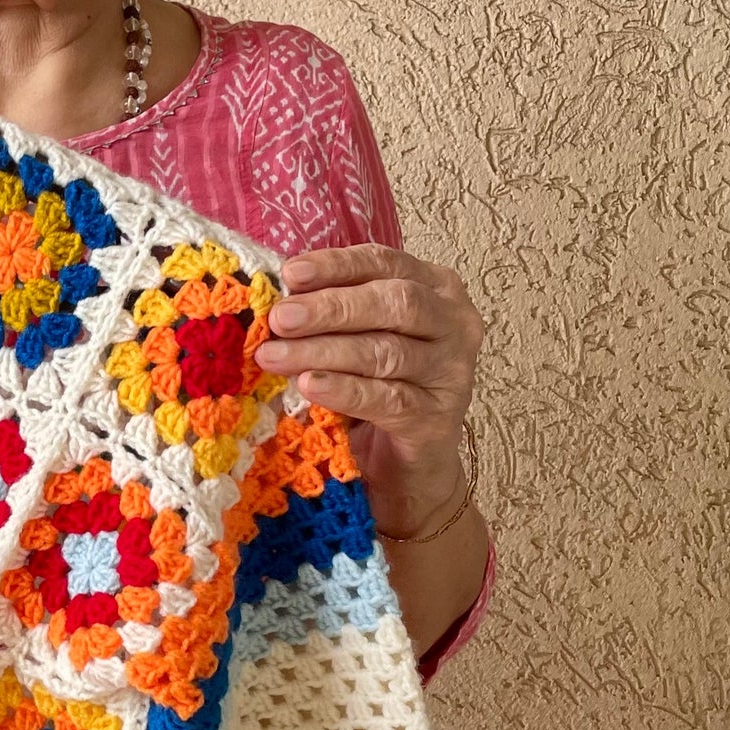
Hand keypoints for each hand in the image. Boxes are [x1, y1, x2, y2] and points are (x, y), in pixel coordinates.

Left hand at [252, 243, 483, 539]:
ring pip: (385, 351)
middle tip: (280, 318)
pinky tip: (309, 386)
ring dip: (324, 351)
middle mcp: (454, 323)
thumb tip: (274, 296)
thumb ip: (329, 312)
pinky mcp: (439, 418)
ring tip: (275, 356)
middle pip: (393, 303)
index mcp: (434, 288)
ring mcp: (452, 372)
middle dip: (330, 309)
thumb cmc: (374, 387)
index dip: (337, 265)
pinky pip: (387, 398)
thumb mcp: (353, 339)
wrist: (406, 467)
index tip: (290, 273)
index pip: (384, 262)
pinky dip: (345, 390)